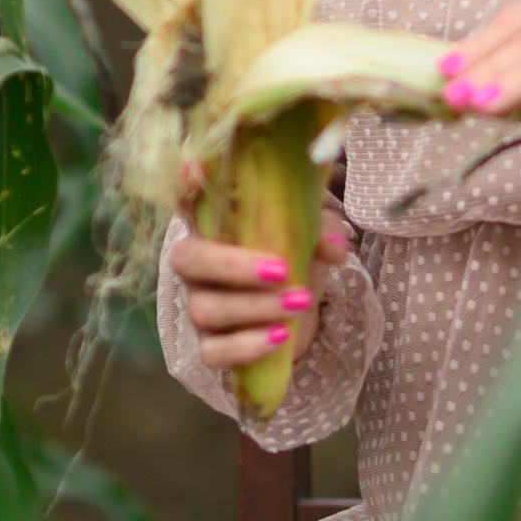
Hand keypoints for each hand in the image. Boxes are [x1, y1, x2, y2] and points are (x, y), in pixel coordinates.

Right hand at [170, 176, 352, 379]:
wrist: (298, 319)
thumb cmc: (295, 263)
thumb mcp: (311, 240)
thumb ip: (320, 230)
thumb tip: (335, 246)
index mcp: (215, 229)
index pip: (188, 202)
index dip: (185, 186)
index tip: (193, 167)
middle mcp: (197, 267)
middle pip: (186, 259)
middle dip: (232, 265)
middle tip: (281, 270)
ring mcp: (199, 306)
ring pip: (206, 309)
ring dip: (256, 307)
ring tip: (300, 302)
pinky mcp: (212, 346)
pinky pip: (215, 352)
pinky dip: (247, 347)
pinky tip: (280, 337)